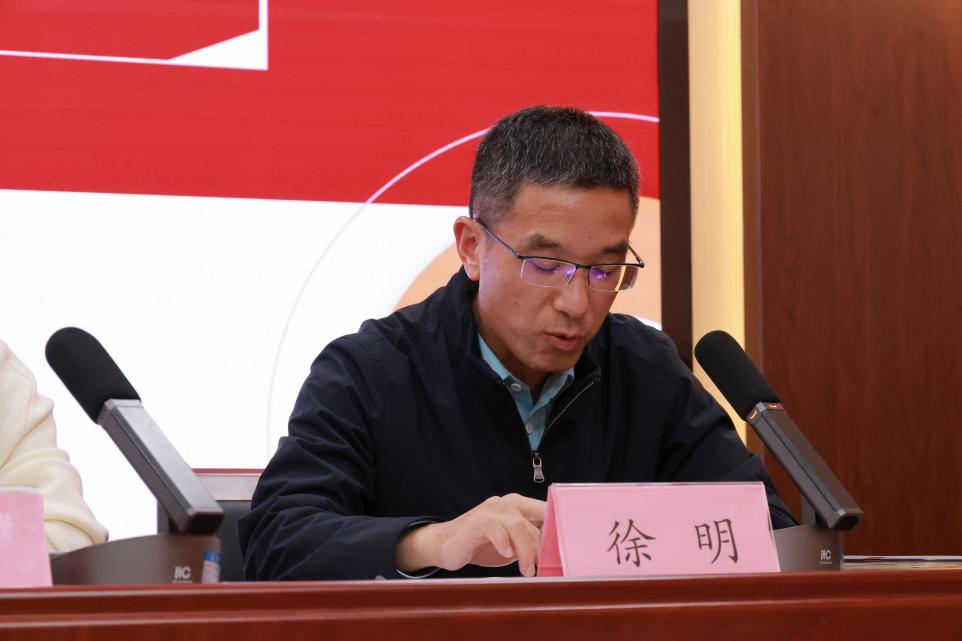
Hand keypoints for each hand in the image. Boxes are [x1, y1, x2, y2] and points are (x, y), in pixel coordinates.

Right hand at [396, 494, 545, 576]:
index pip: (546, 510)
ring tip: (527, 570)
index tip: (567, 547)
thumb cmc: (481, 544)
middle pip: (533, 525)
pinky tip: (506, 555)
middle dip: (542, 550)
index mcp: (518, 506)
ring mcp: (491, 511)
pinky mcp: (477, 522)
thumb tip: (554, 559)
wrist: (446, 545)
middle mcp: (506, 504)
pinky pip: (495, 528)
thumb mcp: (511, 545)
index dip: (559, 526)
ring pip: (518, 526)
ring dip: (526, 551)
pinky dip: (503, 542)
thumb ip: (529, 545)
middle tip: (544, 570)